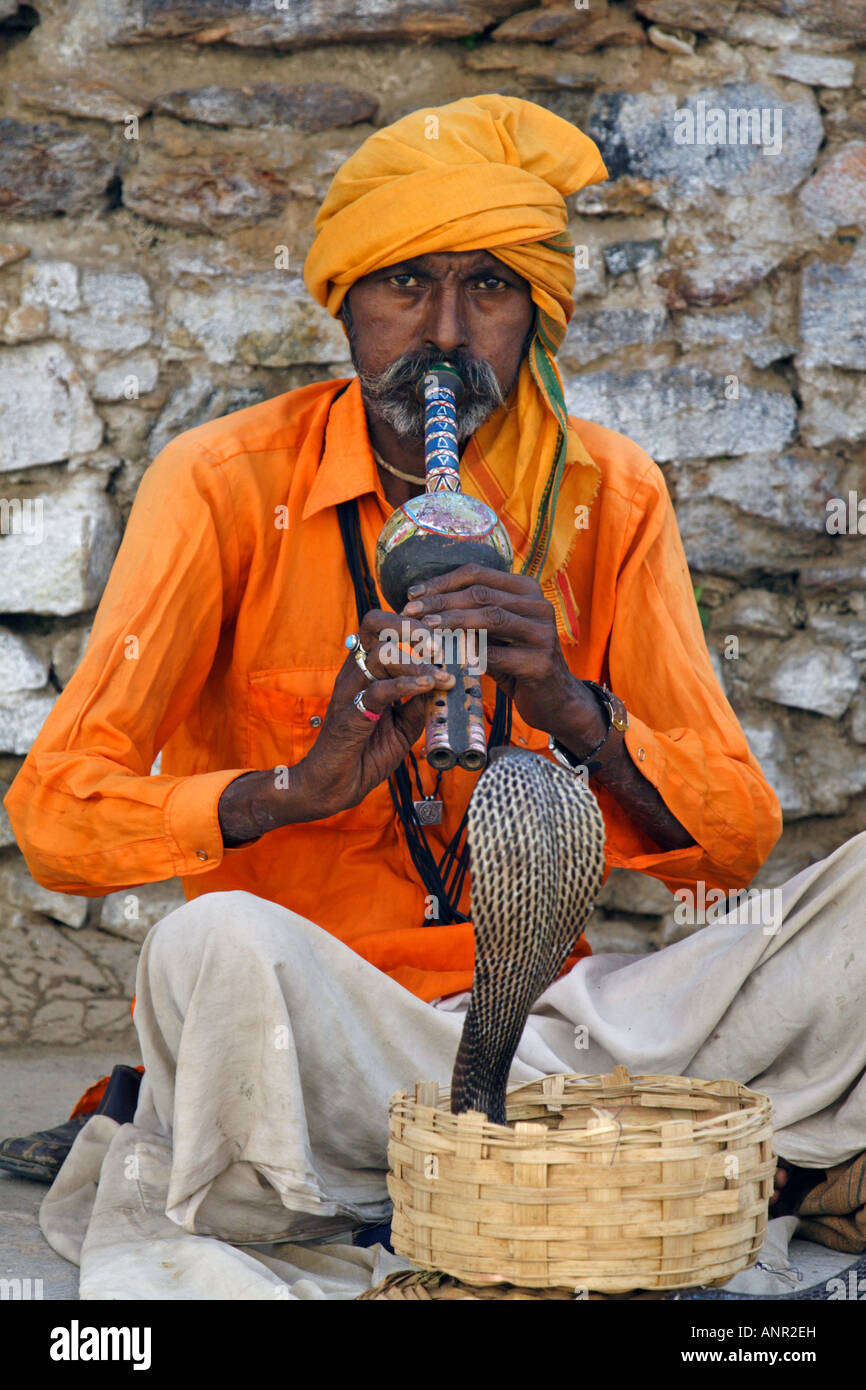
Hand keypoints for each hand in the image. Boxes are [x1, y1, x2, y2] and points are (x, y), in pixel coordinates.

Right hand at [293, 610, 454, 817]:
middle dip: (411, 626)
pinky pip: (379, 689)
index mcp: (365, 670)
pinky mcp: (349, 713)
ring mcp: (350, 690)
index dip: (412, 622)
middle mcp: (355, 672)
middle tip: (439, 644)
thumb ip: (420, 704)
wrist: (335, 786)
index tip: (444, 635)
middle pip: (374, 623)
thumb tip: (443, 683)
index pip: (383, 627)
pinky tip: (428, 687)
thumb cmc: (365, 754)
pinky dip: (407, 685)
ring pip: (382, 653)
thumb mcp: (403, 726)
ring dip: (418, 662)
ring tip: (442, 677)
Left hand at [400, 563, 602, 745]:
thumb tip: (421, 606)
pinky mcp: (540, 663)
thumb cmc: (515, 662)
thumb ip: (469, 616)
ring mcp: (543, 633)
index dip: (441, 582)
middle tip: (410, 612)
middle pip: (480, 593)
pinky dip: (468, 656)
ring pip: (490, 617)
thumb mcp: (494, 634)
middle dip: (440, 601)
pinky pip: (497, 655)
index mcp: (526, 590)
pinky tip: (445, 660)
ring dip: (452, 622)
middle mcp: (538, 605)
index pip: (477, 574)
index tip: (412, 595)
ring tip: (425, 630)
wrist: (553, 699)